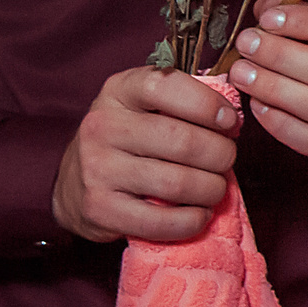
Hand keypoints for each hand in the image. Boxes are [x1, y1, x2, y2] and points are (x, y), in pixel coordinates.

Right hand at [54, 66, 239, 242]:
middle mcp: (102, 126)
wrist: (75, 183)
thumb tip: (231, 120)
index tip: (229, 122)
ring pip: (178, 183)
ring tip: (215, 188)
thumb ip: (184, 103)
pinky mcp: (99, 208)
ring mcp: (97, 169)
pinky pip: (162, 221)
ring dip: (211, 189)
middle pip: (182, 141)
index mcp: (119, 91)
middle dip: (221, 154)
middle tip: (226, 161)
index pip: (165, 85)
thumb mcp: (146, 107)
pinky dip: (193, 220)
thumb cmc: (129, 140)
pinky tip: (199, 213)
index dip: (207, 104)